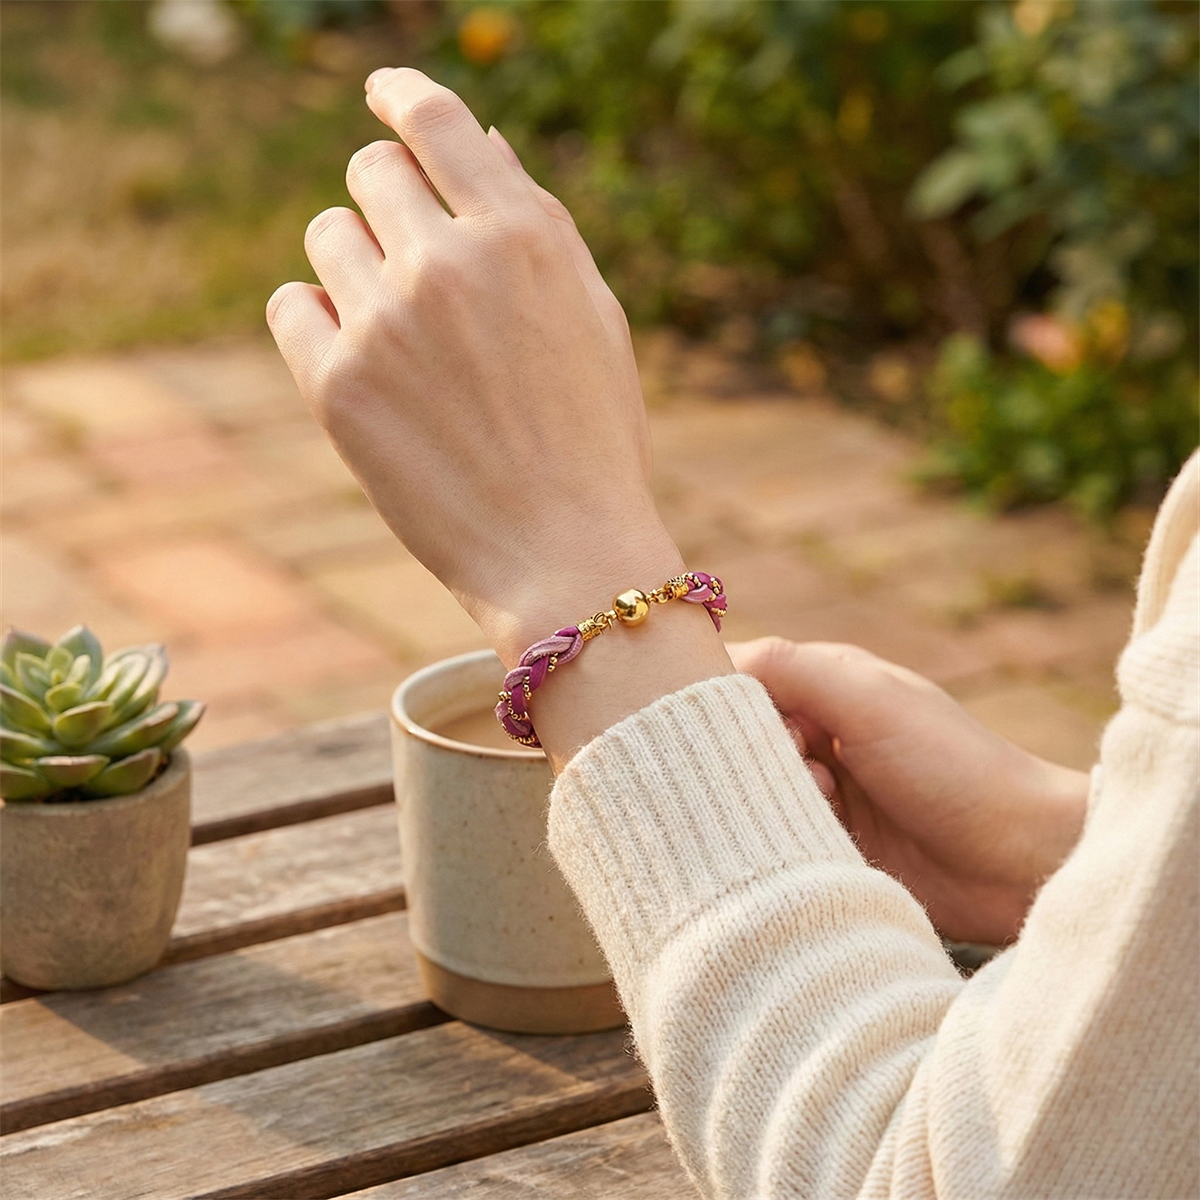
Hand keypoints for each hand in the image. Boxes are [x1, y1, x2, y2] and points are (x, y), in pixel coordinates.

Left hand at [266, 68, 681, 662]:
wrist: (565, 557)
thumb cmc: (591, 439)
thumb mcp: (592, 318)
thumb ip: (534, 221)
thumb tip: (477, 140)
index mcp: (523, 236)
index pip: (436, 121)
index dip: (402, 96)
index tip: (385, 95)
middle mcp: (448, 264)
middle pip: (369, 173)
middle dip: (389, 203)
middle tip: (416, 263)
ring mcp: (386, 323)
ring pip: (328, 235)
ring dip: (357, 266)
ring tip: (406, 337)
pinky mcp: (336, 386)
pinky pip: (291, 306)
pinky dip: (319, 322)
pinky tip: (366, 366)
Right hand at [729, 638, 1089, 944]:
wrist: (1020, 861)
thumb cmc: (952, 766)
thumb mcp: (869, 700)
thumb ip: (791, 668)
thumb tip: (719, 659)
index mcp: (830, 683)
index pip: (744, 678)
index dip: (732, 701)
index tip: (752, 727)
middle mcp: (824, 732)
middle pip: (744, 737)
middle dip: (757, 756)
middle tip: (808, 771)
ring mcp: (828, 790)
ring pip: (756, 789)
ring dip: (777, 799)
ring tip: (829, 807)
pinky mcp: (832, 844)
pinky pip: (779, 835)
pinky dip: (787, 837)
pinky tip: (823, 842)